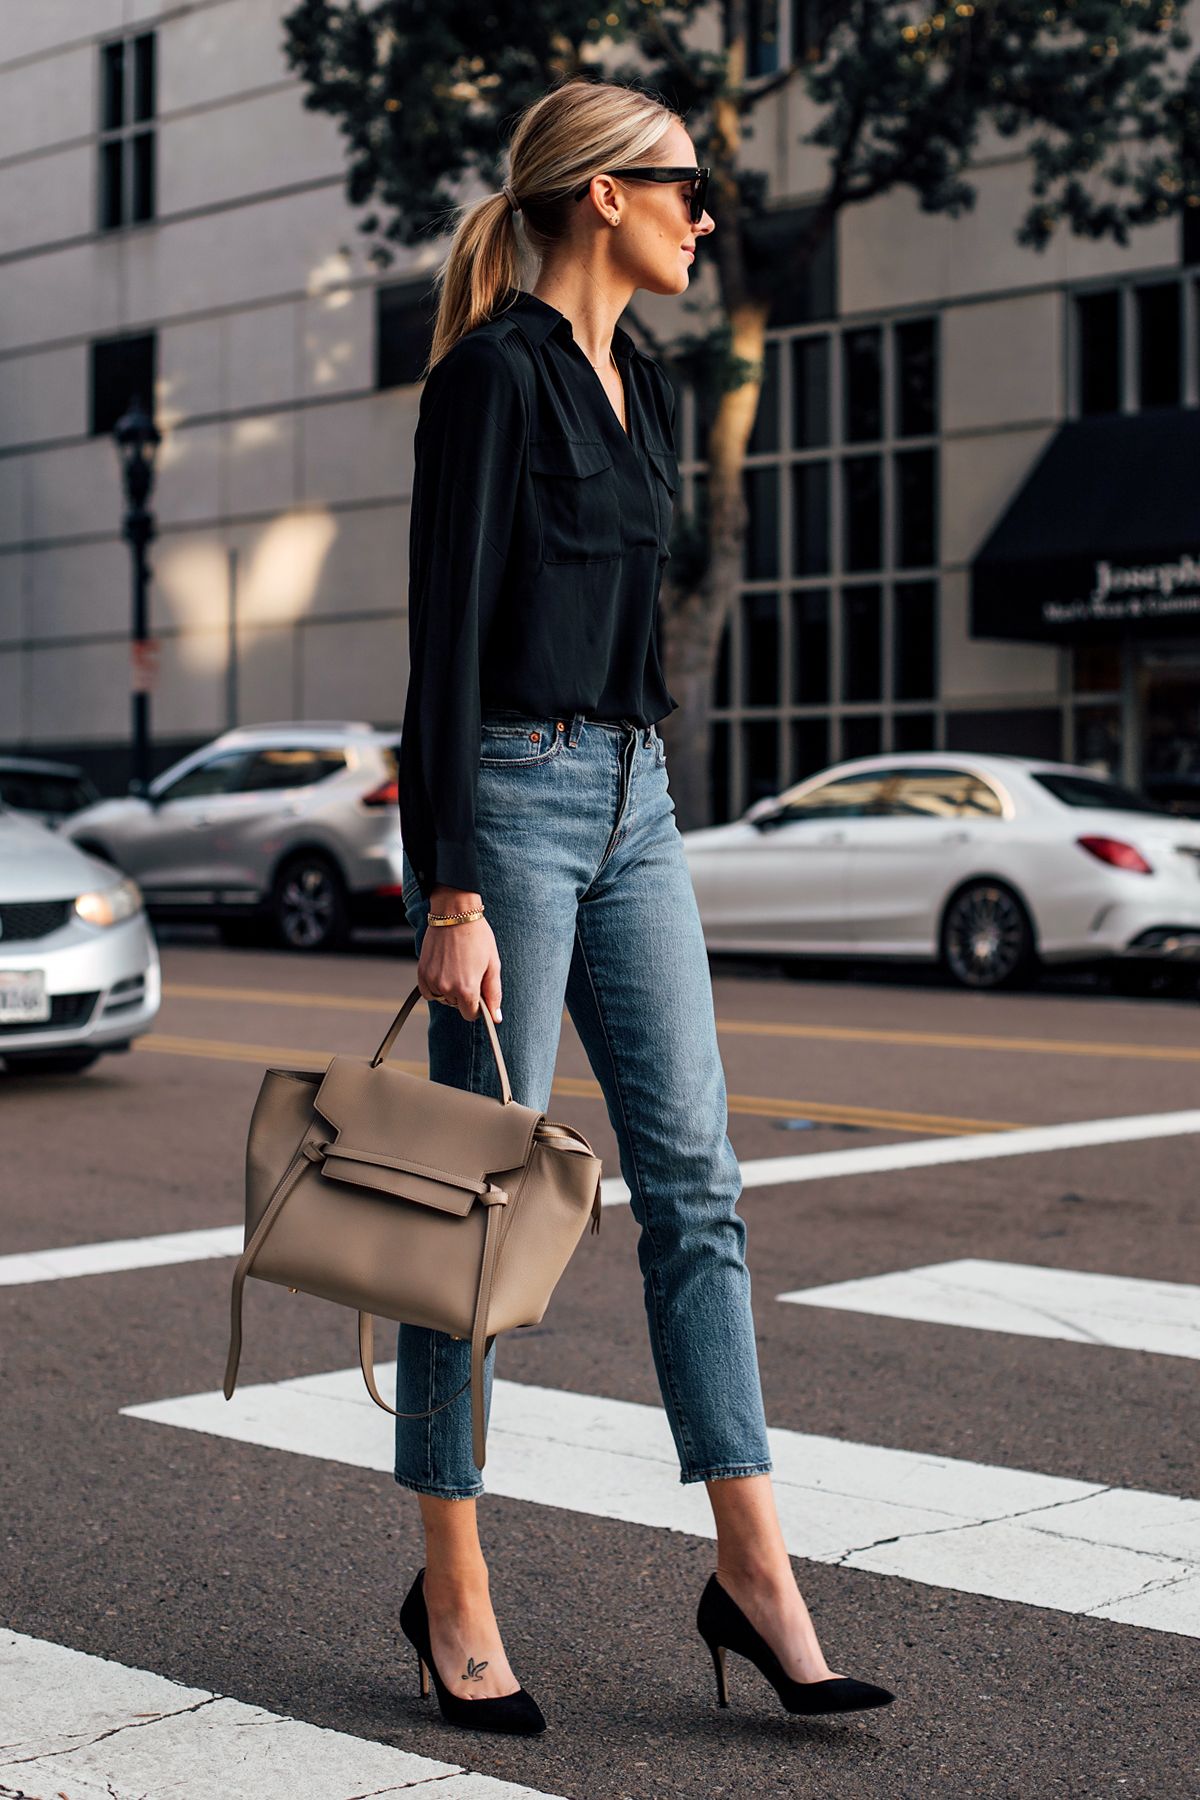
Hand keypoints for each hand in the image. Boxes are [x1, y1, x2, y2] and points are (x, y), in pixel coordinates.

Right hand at [419, 889, 502, 1023]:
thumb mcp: (492, 965)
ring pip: (443, 999)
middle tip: (469, 971)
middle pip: (457, 1005)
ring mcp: (432, 981)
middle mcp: (447, 989)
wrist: (454, 914)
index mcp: (467, 989)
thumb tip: (496, 1018)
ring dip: (449, 990)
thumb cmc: (478, 937)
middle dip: (464, 994)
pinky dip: (435, 986)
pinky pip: (428, 992)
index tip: (479, 993)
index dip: (477, 1006)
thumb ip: (493, 993)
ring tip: (457, 967)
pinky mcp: (422, 973)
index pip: (470, 1014)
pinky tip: (444, 970)